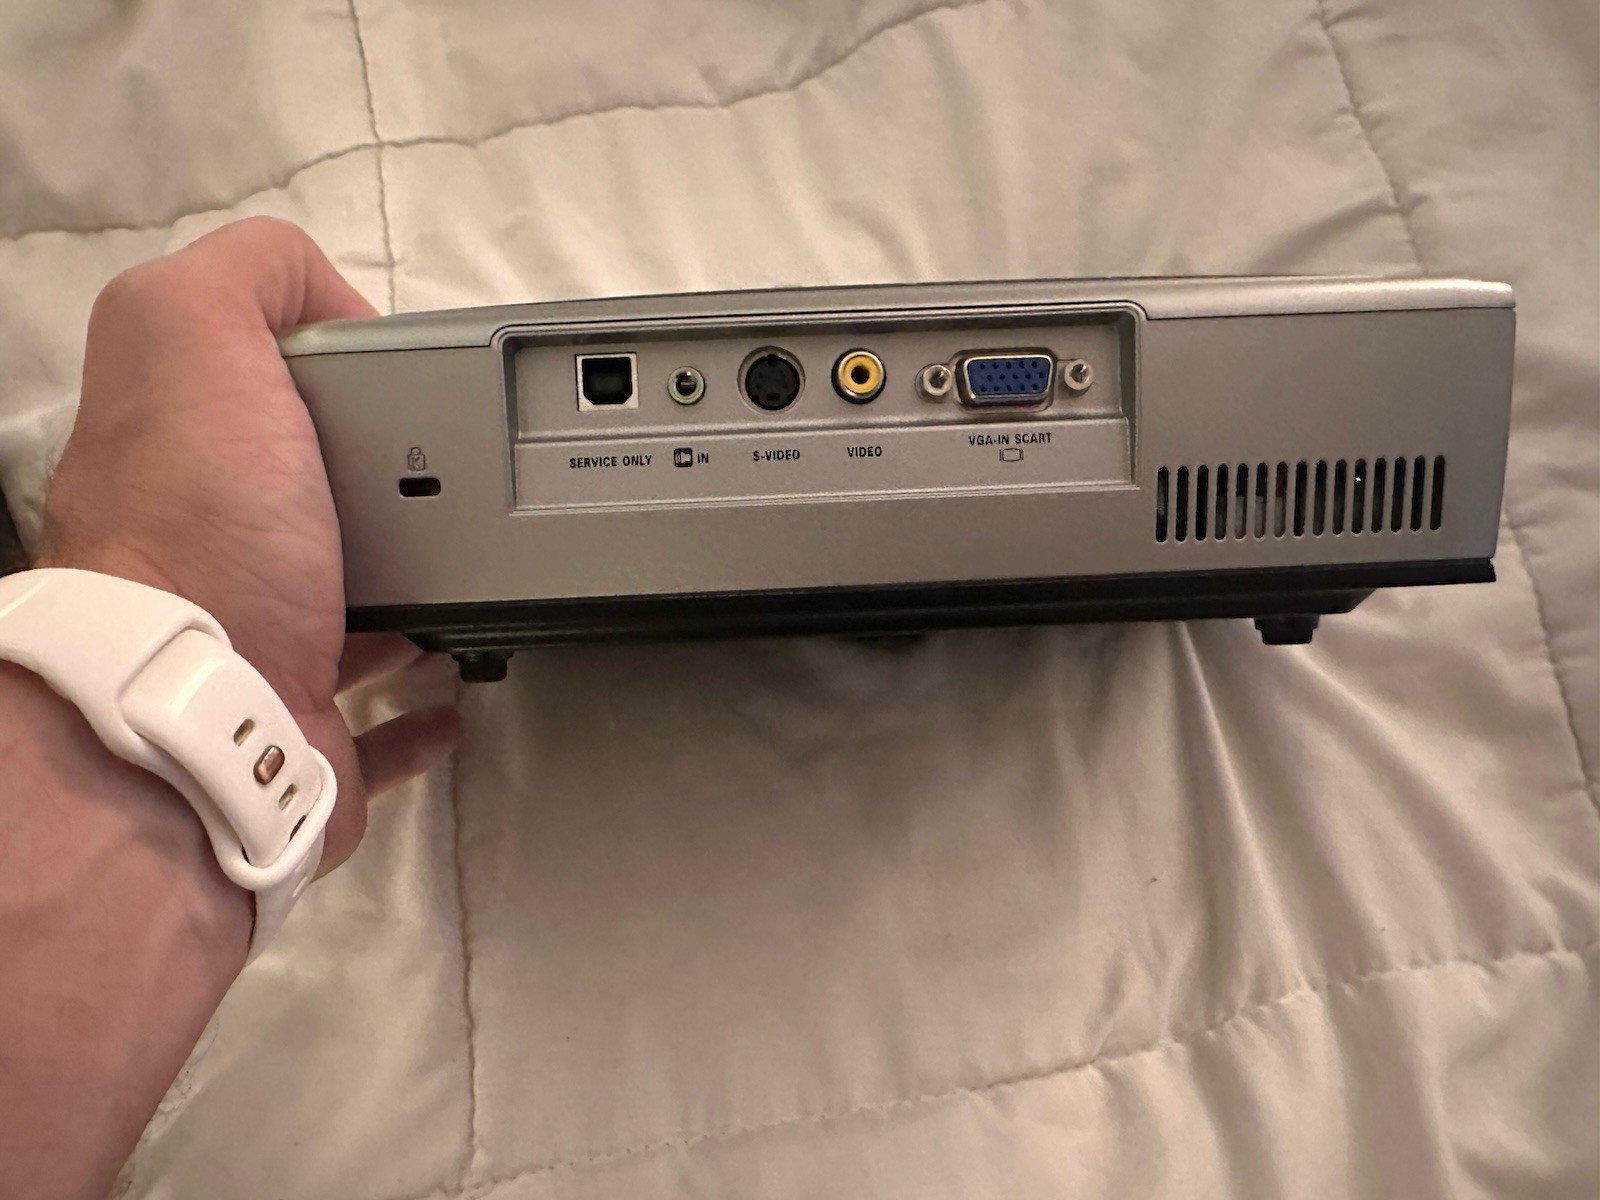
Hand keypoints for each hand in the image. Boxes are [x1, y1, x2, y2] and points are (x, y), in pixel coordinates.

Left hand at [38, 217, 461, 872]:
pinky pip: (377, 722)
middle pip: (319, 499)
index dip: (336, 372)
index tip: (412, 383)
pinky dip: (421, 708)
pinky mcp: (313, 735)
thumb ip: (247, 274)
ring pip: (351, 607)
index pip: (263, 393)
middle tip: (477, 473)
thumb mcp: (193, 334)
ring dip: (413, 588)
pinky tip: (456, 681)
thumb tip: (322, 297)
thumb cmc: (202, 531)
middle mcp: (212, 550)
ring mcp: (263, 649)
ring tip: (486, 564)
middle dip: (396, 482)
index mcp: (190, 455)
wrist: (200, 718)